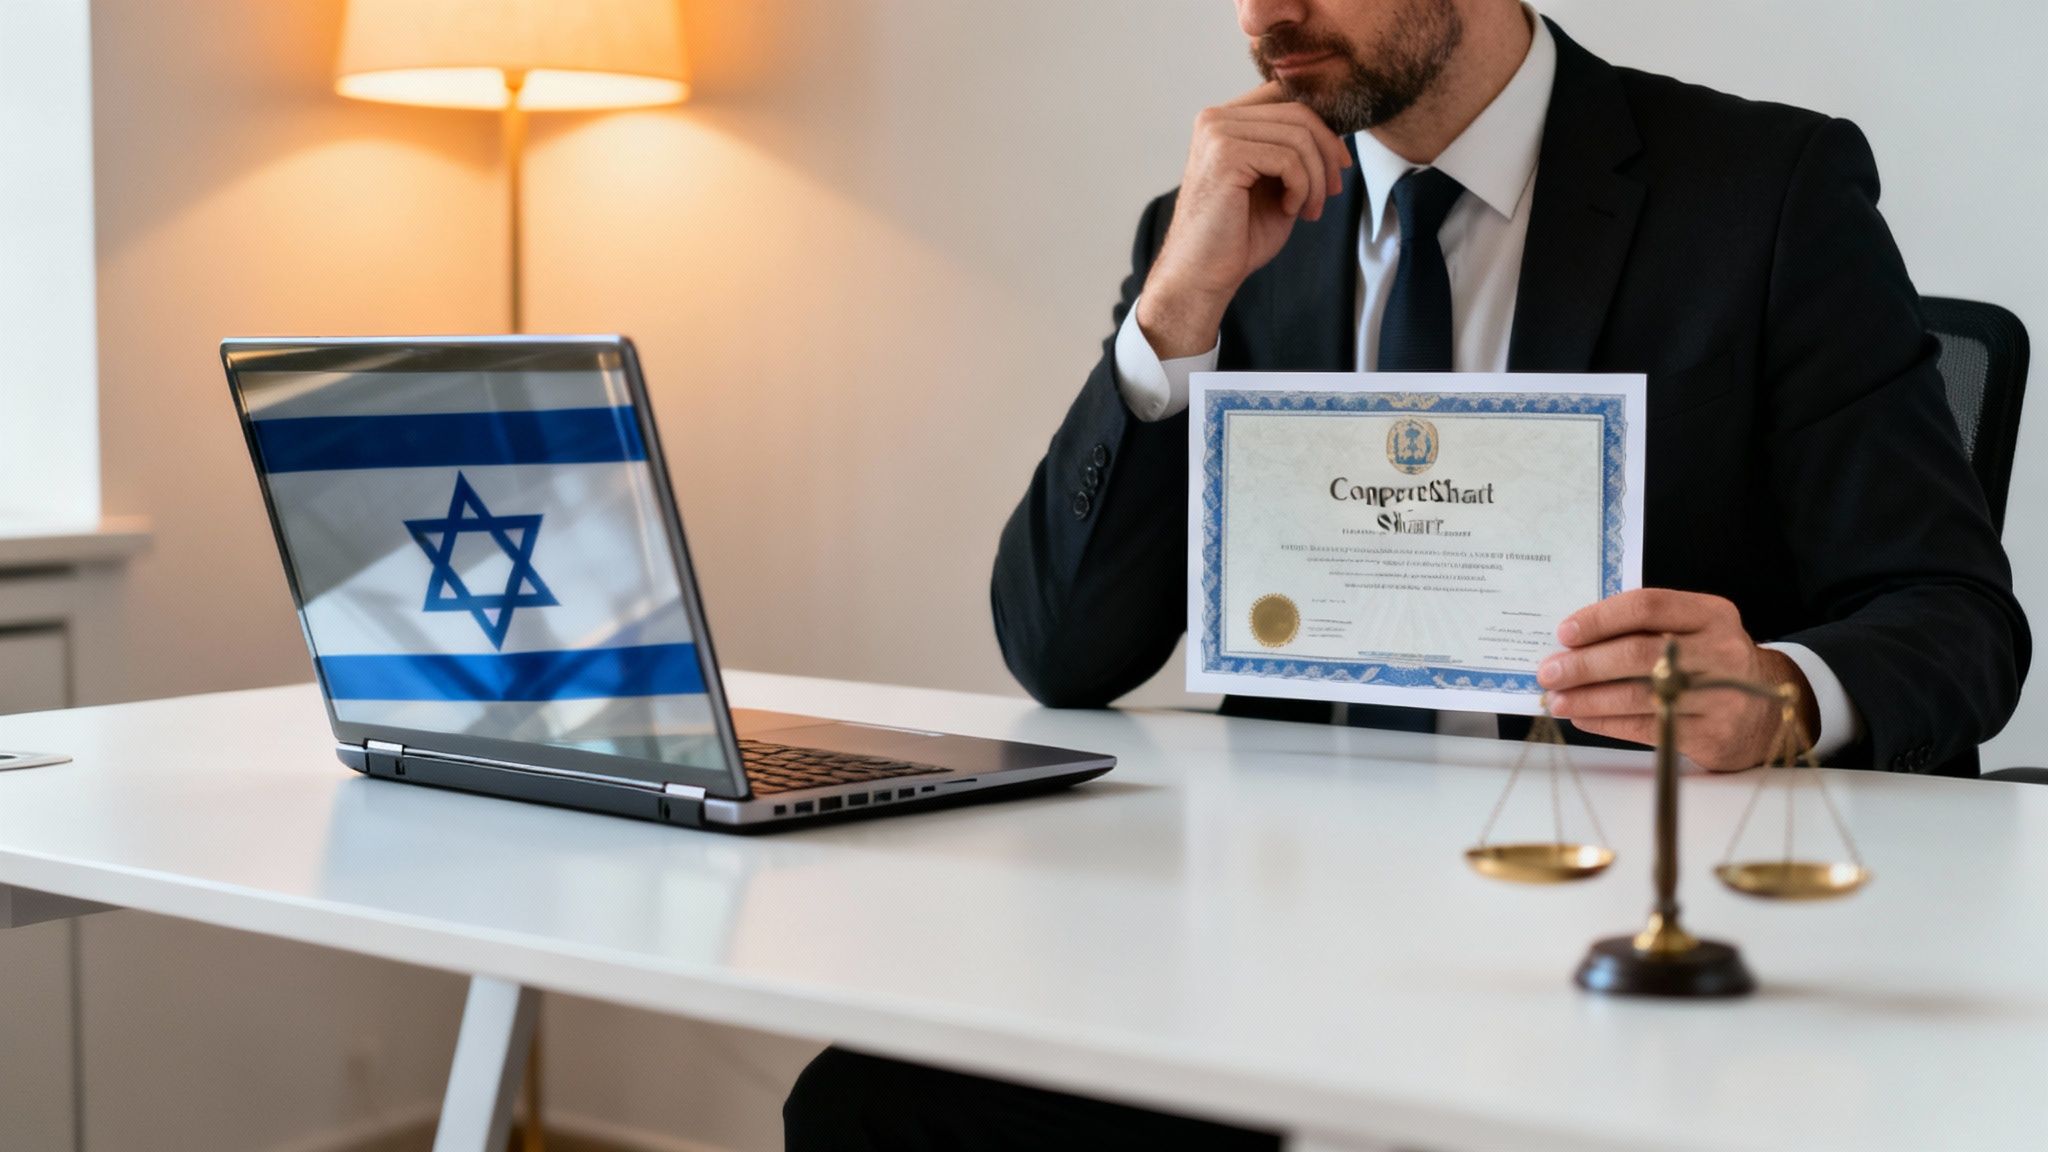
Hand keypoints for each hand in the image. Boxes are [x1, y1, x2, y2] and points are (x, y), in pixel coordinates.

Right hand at [1137, 81, 1351, 357]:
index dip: (1323, 128)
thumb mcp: (1274, 182)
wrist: (1203, 275)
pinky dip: (1303, 188)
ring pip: (1299, 136)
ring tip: (1311, 209)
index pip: (1286, 97)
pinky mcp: (1225, 155)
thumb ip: (1293, 149)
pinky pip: (1289, 159)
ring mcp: (1217, 133)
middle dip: (1328, 154)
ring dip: (1317, 178)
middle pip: (1298, 113)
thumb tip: (1337, 128)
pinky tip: (1291, 210)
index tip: (1340, 165)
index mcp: (1224, 120)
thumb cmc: (1238, 235)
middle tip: (1332, 192)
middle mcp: (1215, 119)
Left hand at [1537, 589, 1819, 771]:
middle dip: (1585, 664)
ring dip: (1588, 698)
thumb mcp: (1693, 632)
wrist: (1765, 714)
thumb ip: (1645, 628)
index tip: (1565, 633)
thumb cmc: (1710, 665)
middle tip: (1549, 672)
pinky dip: (1606, 722)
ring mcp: (1720, 696)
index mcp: (1712, 614)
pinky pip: (1645, 728)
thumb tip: (1573, 643)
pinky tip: (1583, 717)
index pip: (1647, 606)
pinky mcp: (1712, 736)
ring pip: (1638, 696)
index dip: (1600, 618)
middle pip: (1638, 654)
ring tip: (1556, 699)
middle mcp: (1720, 652)